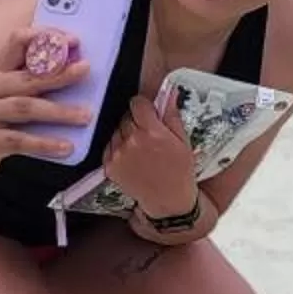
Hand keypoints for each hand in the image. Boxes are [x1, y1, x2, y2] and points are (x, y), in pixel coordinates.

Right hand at [0, 27, 93, 181]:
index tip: (71, 40)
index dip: (44, 38)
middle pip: (26, 76)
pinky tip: (66, 147)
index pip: (16, 43)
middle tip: (85, 70)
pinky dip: (44, 143)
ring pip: (25, 108)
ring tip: (85, 115)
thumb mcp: (1, 95)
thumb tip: (73, 75)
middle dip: (58, 73)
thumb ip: (29, 85)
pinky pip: (19, 140)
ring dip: (58, 111)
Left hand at [103, 96, 198, 217]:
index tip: (149, 112)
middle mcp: (132, 141)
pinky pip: (109, 146)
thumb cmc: (180, 171)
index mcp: (152, 132)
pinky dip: (118, 148)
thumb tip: (169, 93)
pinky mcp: (109, 166)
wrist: (168, 201)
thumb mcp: (183, 141)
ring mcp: (118, 154)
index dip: (144, 106)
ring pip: (117, 130)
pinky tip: (132, 157)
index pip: (137, 102)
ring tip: (140, 148)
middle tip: (148, 134)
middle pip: (126, 116)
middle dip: (136, 121)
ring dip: (126, 134)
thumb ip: (172, 115)